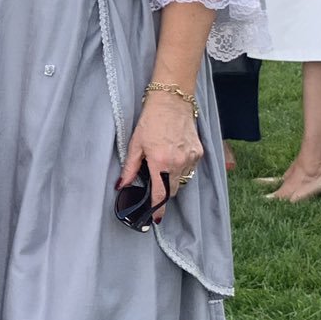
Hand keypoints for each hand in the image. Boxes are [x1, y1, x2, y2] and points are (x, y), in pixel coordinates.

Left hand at [118, 92, 202, 222]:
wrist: (171, 100)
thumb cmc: (151, 120)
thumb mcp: (135, 144)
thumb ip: (130, 168)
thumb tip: (122, 185)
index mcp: (160, 163)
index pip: (160, 194)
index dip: (158, 209)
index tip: (156, 219)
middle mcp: (178, 163)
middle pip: (173, 190)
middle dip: (163, 191)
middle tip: (154, 181)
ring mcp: (191, 158)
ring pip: (182, 179)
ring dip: (172, 177)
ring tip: (163, 160)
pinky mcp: (198, 152)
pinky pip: (189, 168)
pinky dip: (181, 166)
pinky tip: (173, 152)